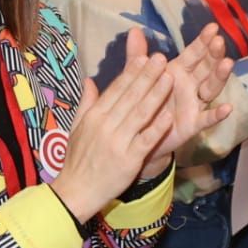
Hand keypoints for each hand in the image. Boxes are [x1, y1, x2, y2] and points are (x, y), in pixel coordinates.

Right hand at [50, 30, 173, 222]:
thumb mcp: (76, 128)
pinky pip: (146, 140)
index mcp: (94, 116)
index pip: (116, 89)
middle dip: (147, 76)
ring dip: (156, 95)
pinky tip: (170, 116)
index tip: (144, 57)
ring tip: (170, 78)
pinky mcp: (129, 160)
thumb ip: (86, 103)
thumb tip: (89, 80)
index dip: (132, 72)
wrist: (77, 190)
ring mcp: (118, 142)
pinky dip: (157, 128)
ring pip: (140, 114)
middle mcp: (105, 126)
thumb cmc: (77, 159)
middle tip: (161, 59)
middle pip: (130, 97)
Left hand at [148, 24, 233, 171]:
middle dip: (213, 54)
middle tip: (218, 41)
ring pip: (211, 88)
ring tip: (227, 63)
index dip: (202, 41)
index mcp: (178, 71)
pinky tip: (227, 108)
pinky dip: (217, 114)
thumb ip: (137, 55)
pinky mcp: (192, 124)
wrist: (137, 132)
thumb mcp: (137, 77)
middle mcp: (190, 85)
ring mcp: (194, 104)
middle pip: (206, 67)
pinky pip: (207, 119)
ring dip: (219, 76)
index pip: (194, 53)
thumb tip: (133, 30)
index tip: (212, 27)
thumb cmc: (142, 100)